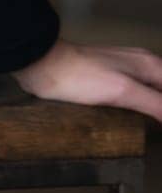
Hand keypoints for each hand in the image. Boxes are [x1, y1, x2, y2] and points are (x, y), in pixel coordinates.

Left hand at [10, 38, 161, 125]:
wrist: (43, 66)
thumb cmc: (82, 76)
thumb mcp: (124, 91)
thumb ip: (157, 104)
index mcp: (150, 64)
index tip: (161, 125)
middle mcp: (142, 65)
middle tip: (158, 128)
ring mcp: (126, 72)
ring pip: (155, 92)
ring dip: (157, 108)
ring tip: (155, 126)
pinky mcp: (110, 82)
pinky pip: (140, 96)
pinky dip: (149, 109)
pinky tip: (146, 123)